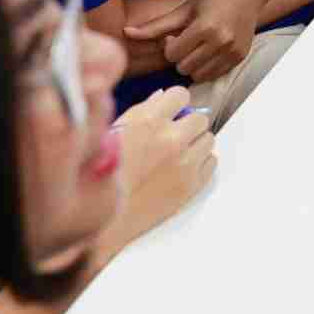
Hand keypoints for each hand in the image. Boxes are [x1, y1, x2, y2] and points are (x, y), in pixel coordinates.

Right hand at [97, 86, 217, 257]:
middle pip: (200, 118)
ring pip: (209, 139)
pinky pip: (212, 162)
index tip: (172, 111)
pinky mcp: (192, 185)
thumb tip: (161, 97)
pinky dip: (201, 163)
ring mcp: (184, 163)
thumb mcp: (114, 133)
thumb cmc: (101, 176)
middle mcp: (171, 139)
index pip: (180, 95)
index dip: (176, 103)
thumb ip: (140, 111)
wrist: (104, 219)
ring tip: (177, 154)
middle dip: (188, 124)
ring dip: (196, 143)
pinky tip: (182, 168)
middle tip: (174, 135)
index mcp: (149, 121)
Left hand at [125, 0, 263, 81]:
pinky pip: (214, 75)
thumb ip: (155, 26)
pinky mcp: (240, 58)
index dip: (170, 46)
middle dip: (181, 57)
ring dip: (193, 65)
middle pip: (183, 67)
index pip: (172, 54)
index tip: (177, 35)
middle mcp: (220, 41)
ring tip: (198, 48)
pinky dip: (207, 67)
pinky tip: (210, 52)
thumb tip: (126, 33)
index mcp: (204, 27)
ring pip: (198, 75)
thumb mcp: (183, 10)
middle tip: (188, 41)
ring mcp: (232, 51)